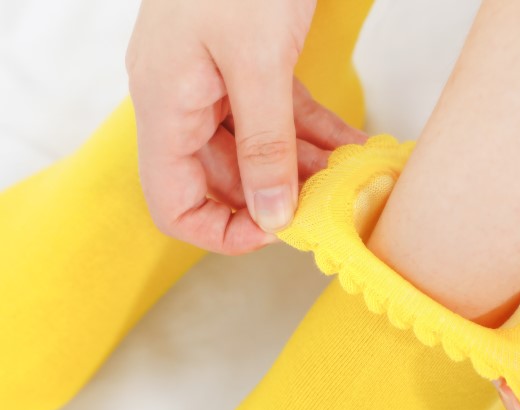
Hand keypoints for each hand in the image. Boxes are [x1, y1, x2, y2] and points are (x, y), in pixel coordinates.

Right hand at [126, 0, 366, 253]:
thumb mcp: (257, 63)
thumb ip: (264, 145)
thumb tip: (273, 214)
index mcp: (164, 104)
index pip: (171, 201)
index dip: (218, 230)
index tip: (273, 231)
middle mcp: (182, 99)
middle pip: (220, 179)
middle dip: (274, 198)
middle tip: (325, 209)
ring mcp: (213, 81)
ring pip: (254, 149)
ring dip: (302, 169)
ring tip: (349, 181)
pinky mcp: (248, 64)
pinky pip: (277, 116)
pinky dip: (312, 134)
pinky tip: (352, 147)